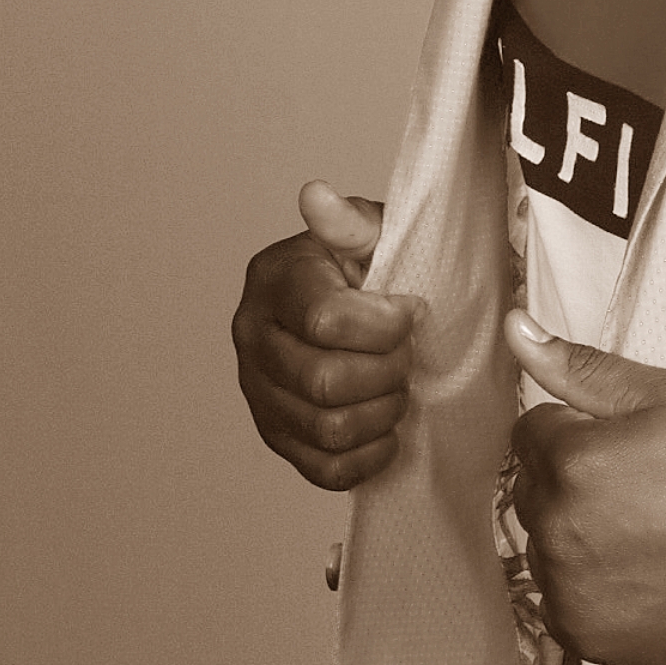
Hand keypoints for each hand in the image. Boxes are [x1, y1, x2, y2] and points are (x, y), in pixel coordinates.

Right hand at [232, 182, 414, 489]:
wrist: (358, 305)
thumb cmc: (369, 268)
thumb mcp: (370, 233)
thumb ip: (349, 222)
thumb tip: (316, 196)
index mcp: (275, 282)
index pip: (326, 321)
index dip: (385, 326)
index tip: (411, 313)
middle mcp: (253, 338)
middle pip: (325, 383)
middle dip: (386, 373)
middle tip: (408, 356)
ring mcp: (259, 392)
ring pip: (327, 429)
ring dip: (382, 414)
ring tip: (397, 387)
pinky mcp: (276, 435)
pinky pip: (324, 469)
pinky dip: (367, 457)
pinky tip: (385, 428)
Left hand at [504, 311, 665, 664]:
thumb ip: (585, 368)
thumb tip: (515, 329)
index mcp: (572, 460)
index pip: (532, 430)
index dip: (579, 431)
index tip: (627, 447)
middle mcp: (555, 528)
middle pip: (533, 487)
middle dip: (570, 480)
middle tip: (640, 489)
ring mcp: (565, 587)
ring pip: (541, 543)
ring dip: (574, 533)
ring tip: (643, 534)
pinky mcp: (581, 633)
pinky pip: (558, 596)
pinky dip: (586, 585)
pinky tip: (639, 574)